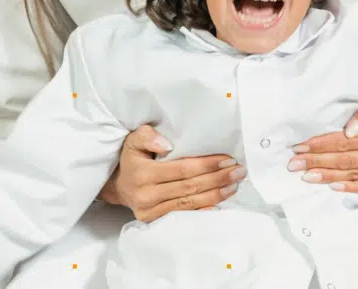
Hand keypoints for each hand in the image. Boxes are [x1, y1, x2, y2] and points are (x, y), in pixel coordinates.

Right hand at [98, 125, 244, 222]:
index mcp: (143, 173)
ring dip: (216, 194)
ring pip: (189, 203)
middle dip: (217, 179)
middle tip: (239, 171)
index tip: (227, 159)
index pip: (182, 169)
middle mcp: (146, 195)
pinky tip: (220, 204)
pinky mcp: (154, 221)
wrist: (118, 185)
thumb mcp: (133, 140)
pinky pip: (183, 216)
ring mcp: (150, 211)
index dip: (207, 165)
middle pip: (190, 187)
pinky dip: (204, 210)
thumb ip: (147, 136)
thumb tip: (166, 145)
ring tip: (234, 185)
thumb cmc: (132, 159)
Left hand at [289, 94, 357, 193]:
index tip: (300, 148)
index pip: (344, 144)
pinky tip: (332, 186)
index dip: (320, 146)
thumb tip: (348, 131)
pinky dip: (349, 186)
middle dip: (317, 162)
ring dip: (328, 176)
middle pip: (345, 161)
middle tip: (295, 164)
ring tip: (307, 176)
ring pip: (353, 175)